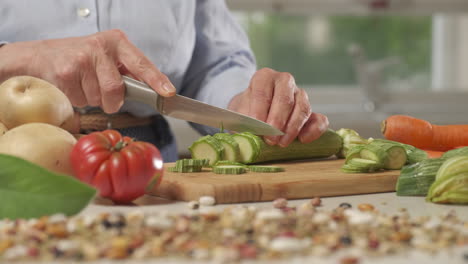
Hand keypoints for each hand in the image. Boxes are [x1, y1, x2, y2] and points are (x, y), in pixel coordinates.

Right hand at [0, 29, 175, 112]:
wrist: (41, 56)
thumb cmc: (82, 60)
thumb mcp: (107, 58)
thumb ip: (128, 72)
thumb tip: (154, 92)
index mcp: (117, 42)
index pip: (141, 64)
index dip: (156, 80)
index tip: (168, 92)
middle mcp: (100, 47)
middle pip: (116, 91)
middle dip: (111, 102)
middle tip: (104, 95)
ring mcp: (81, 59)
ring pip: (98, 99)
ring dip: (92, 100)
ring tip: (83, 84)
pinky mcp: (65, 73)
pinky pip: (80, 102)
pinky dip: (77, 101)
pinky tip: (71, 86)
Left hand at [228, 68, 328, 146]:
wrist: (253, 114)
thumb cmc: (245, 113)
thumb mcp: (238, 113)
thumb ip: (242, 122)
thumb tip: (248, 136)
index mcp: (264, 77)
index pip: (263, 88)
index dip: (260, 106)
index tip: (256, 123)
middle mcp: (284, 82)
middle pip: (285, 98)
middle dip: (278, 120)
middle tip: (270, 138)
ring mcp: (300, 96)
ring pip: (303, 107)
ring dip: (293, 127)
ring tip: (281, 143)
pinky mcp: (311, 113)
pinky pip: (319, 119)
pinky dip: (314, 130)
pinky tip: (303, 140)